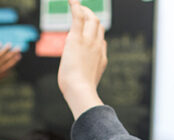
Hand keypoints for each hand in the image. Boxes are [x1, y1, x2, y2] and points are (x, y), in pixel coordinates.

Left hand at [57, 0, 106, 118]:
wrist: (79, 91)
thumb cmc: (80, 93)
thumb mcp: (86, 87)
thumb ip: (88, 85)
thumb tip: (87, 96)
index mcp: (101, 58)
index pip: (101, 40)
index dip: (95, 35)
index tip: (87, 34)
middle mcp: (98, 46)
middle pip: (98, 26)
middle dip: (91, 17)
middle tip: (81, 12)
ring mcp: (89, 42)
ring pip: (91, 18)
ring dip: (84, 10)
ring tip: (76, 5)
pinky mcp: (77, 38)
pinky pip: (78, 17)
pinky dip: (75, 6)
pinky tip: (71, 0)